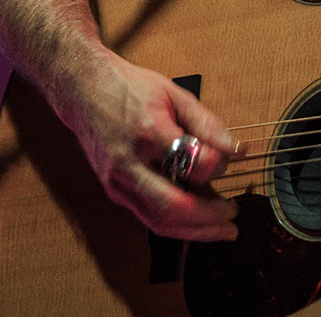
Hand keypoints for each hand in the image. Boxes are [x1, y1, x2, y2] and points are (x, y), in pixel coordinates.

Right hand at [48, 51, 240, 241]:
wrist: (84, 90)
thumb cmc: (129, 88)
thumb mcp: (175, 95)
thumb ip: (207, 124)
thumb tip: (236, 149)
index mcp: (149, 132)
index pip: (193, 163)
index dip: (218, 166)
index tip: (228, 159)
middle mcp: (130, 163)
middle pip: (174, 207)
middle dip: (209, 219)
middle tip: (232, 214)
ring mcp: (118, 182)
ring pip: (159, 222)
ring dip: (195, 232)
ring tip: (221, 228)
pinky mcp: (114, 191)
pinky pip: (148, 217)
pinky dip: (176, 224)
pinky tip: (196, 221)